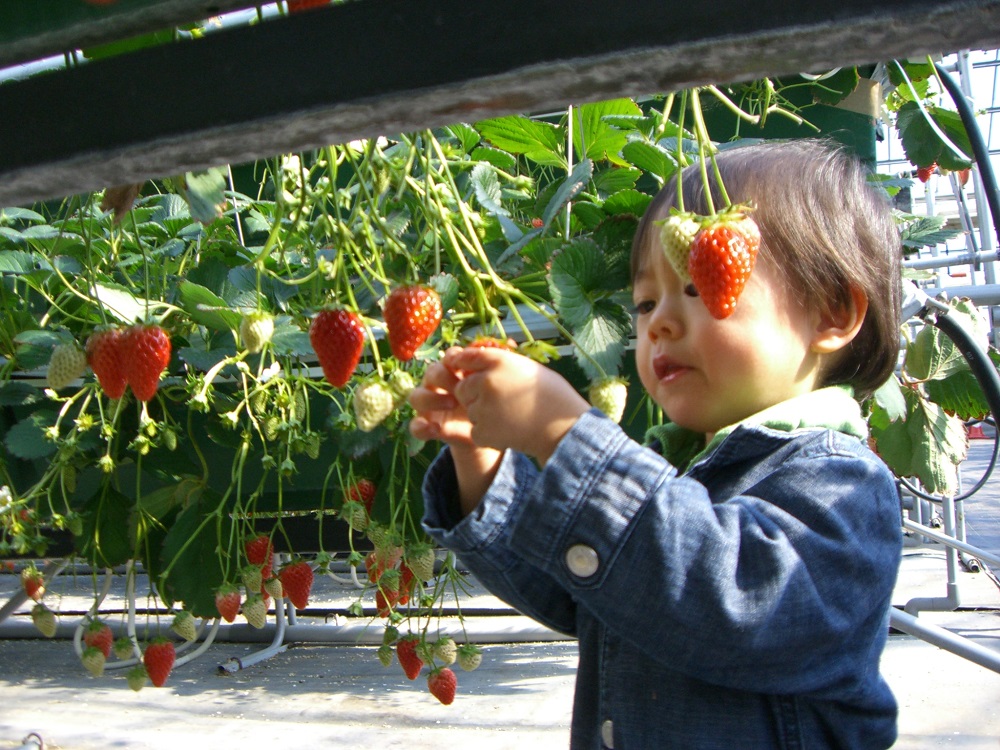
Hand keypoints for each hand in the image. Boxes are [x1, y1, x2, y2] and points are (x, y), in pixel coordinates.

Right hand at [409, 353, 502, 514]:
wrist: (487, 434)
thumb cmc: (490, 404)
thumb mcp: (493, 388)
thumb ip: (495, 368)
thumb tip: (511, 342)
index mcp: (455, 370)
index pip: (449, 357)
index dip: (454, 357)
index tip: (467, 364)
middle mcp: (438, 384)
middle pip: (431, 372)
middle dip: (443, 376)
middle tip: (460, 386)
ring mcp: (429, 405)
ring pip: (416, 396)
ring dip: (431, 399)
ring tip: (451, 404)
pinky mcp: (425, 424)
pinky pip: (414, 425)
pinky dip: (422, 427)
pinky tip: (437, 430)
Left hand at [442, 346, 589, 463]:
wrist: (563, 428)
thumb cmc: (552, 396)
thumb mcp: (528, 368)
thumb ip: (500, 364)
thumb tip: (475, 364)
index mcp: (500, 362)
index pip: (469, 356)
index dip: (463, 362)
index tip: (460, 366)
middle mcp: (487, 381)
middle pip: (462, 388)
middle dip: (473, 395)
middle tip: (499, 402)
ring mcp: (483, 408)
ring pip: (470, 411)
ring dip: (483, 415)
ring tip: (511, 417)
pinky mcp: (482, 431)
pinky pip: (475, 431)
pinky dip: (487, 434)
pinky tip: (509, 431)